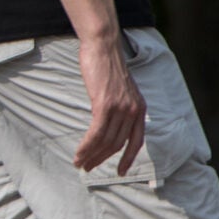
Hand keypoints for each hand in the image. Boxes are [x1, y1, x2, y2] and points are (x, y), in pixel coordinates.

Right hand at [74, 32, 146, 174]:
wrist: (103, 46)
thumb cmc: (106, 64)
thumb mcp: (120, 89)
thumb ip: (119, 106)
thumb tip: (107, 121)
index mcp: (140, 108)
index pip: (136, 140)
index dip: (128, 158)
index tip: (121, 172)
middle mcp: (133, 110)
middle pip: (117, 144)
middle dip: (102, 159)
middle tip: (87, 167)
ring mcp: (120, 108)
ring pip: (105, 141)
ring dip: (91, 155)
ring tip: (79, 163)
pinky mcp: (105, 105)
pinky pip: (96, 133)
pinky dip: (86, 146)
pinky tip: (78, 153)